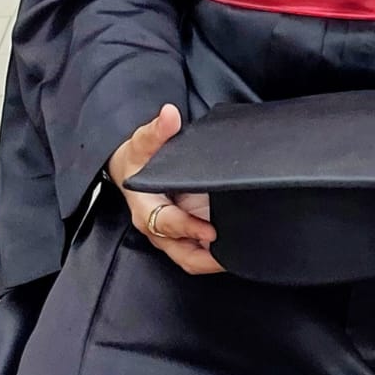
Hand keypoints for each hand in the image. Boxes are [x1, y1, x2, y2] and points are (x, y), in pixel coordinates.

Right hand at [108, 103, 223, 274]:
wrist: (132, 168)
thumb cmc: (138, 157)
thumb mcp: (144, 141)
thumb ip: (158, 129)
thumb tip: (170, 114)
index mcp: (145, 206)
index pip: (167, 223)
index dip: (188, 228)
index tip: (211, 231)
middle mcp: (158, 226)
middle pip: (181, 253)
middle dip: (206, 258)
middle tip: (234, 254)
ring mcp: (174, 234)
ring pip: (192, 258)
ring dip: (213, 260)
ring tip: (242, 256)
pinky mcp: (187, 233)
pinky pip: (200, 252)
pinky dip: (216, 255)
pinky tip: (239, 250)